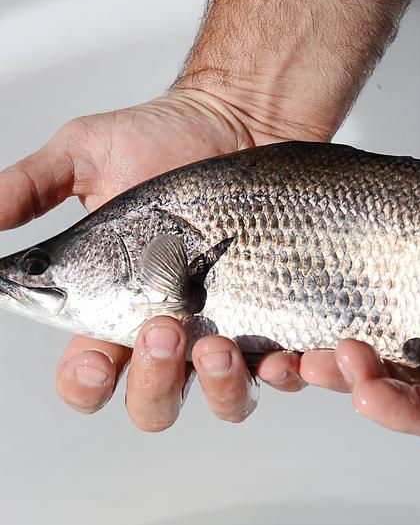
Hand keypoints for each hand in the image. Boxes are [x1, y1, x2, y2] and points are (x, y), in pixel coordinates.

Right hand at [0, 90, 306, 430]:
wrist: (241, 122)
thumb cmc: (166, 138)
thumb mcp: (87, 155)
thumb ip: (30, 187)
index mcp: (118, 306)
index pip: (90, 374)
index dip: (86, 382)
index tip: (94, 358)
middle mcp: (171, 328)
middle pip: (154, 402)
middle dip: (153, 382)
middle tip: (161, 325)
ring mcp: (226, 327)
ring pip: (220, 399)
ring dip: (217, 388)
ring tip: (216, 344)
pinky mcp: (276, 316)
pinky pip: (281, 370)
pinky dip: (283, 374)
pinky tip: (281, 355)